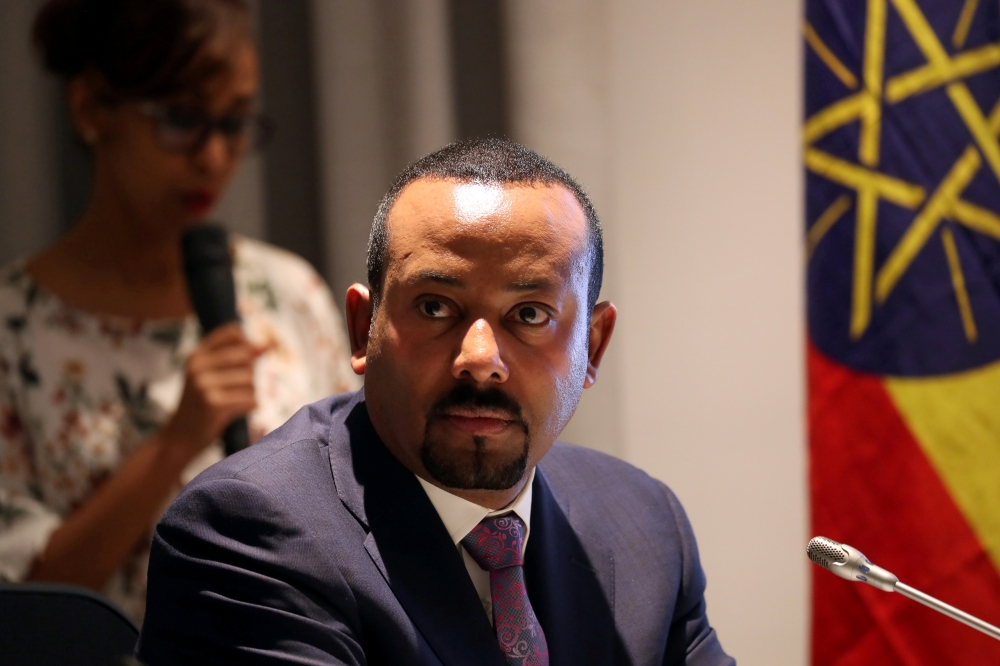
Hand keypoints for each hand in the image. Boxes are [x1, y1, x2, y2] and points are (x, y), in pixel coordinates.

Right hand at [160, 323, 263, 460]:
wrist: (180, 437)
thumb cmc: (203, 403)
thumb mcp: (212, 375)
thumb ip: (238, 359)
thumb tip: (268, 345)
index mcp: (196, 354)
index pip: (233, 332)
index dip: (248, 344)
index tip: (244, 361)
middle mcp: (197, 366)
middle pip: (246, 356)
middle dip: (250, 372)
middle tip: (237, 388)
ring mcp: (204, 384)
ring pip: (250, 379)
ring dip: (251, 393)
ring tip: (233, 401)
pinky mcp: (213, 403)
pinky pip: (250, 399)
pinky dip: (250, 407)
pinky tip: (235, 412)